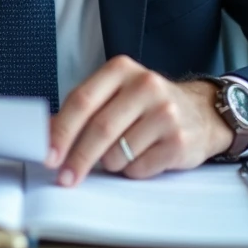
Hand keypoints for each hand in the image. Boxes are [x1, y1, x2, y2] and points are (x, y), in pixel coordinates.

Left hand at [46, 56, 234, 185]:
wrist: (202, 112)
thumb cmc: (147, 105)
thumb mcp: (115, 94)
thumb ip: (83, 109)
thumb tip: (46, 135)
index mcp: (121, 69)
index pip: (82, 101)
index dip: (62, 131)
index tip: (48, 155)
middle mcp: (145, 85)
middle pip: (99, 129)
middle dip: (78, 158)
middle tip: (65, 177)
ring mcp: (165, 112)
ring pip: (118, 153)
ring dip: (111, 163)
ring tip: (124, 152)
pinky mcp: (179, 141)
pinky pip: (140, 168)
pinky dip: (133, 170)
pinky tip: (144, 156)